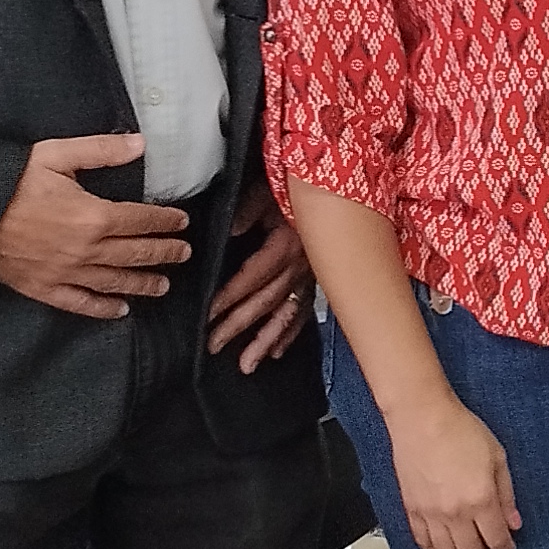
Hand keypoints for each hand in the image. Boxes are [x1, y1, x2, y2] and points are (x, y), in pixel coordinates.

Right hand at [0, 133, 189, 318]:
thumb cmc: (9, 180)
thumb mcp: (56, 155)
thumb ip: (101, 150)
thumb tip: (141, 143)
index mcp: (94, 216)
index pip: (142, 220)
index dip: (165, 221)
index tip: (182, 222)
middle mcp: (86, 250)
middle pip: (136, 254)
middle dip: (164, 253)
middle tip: (184, 254)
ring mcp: (66, 273)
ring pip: (115, 282)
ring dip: (143, 284)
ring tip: (163, 285)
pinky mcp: (44, 289)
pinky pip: (80, 303)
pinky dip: (103, 309)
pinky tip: (120, 311)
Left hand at [206, 189, 312, 371]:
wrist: (340, 185)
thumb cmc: (301, 185)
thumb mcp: (270, 189)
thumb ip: (247, 211)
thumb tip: (227, 231)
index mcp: (286, 245)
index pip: (251, 278)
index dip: (229, 297)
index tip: (208, 314)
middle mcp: (301, 265)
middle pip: (266, 302)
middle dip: (239, 326)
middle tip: (214, 345)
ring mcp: (313, 275)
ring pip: (287, 314)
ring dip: (265, 341)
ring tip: (247, 364)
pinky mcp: (320, 278)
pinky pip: (306, 310)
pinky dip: (291, 332)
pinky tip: (278, 350)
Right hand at [390, 396, 521, 548]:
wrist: (421, 418)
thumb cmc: (459, 429)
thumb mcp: (497, 457)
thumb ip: (506, 494)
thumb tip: (513, 521)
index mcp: (480, 500)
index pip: (497, 538)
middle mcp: (455, 513)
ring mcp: (430, 514)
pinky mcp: (411, 509)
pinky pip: (422, 541)